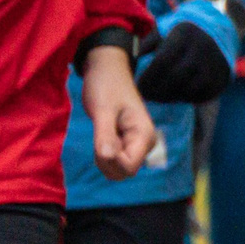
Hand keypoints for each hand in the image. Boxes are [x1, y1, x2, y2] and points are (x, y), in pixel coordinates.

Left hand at [80, 43, 158, 180]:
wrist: (107, 72)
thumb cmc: (106, 87)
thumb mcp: (103, 110)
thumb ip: (105, 135)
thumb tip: (108, 157)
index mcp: (145, 135)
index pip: (129, 167)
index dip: (111, 161)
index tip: (100, 142)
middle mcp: (145, 143)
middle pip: (124, 171)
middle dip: (105, 161)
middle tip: (99, 136)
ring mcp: (137, 144)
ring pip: (118, 169)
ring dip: (103, 158)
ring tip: (101, 133)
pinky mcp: (128, 144)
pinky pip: (114, 161)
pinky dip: (103, 154)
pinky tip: (103, 135)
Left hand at [134, 20, 232, 104]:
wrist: (218, 32)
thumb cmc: (181, 35)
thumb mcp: (164, 31)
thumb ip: (148, 45)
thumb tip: (137, 63)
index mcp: (185, 34)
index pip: (162, 61)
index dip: (148, 78)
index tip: (139, 86)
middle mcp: (202, 48)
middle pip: (175, 78)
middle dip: (157, 91)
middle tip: (147, 96)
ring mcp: (214, 64)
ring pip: (187, 89)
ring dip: (170, 97)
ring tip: (160, 96)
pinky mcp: (221, 78)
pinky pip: (200, 95)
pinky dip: (185, 98)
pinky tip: (177, 94)